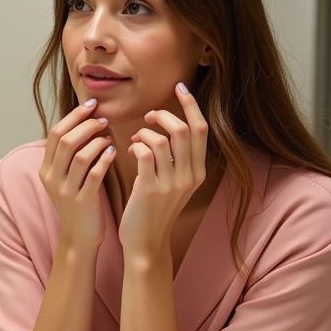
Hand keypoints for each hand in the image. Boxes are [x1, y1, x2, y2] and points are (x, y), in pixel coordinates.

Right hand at [39, 98, 116, 250]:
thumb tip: (88, 121)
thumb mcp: (66, 177)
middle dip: (86, 125)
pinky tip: (113, 152)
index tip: (91, 105)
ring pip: (80, 156)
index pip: (55, 133)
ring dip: (97, 141)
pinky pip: (94, 174)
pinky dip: (104, 159)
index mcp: (46, 169)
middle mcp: (52, 178)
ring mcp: (66, 190)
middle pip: (66, 140)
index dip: (73, 116)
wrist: (79, 237)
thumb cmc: (79, 201)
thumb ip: (71, 153)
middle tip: (103, 119)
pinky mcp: (82, 200)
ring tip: (109, 136)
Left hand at [118, 82, 207, 260]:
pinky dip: (135, 144)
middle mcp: (189, 175)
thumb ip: (176, 158)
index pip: (201, 129)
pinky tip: (129, 149)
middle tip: (149, 115)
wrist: (146, 243)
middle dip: (165, 114)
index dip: (191, 105)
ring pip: (161, 139)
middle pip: (184, 129)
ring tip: (135, 137)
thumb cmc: (154, 209)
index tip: (180, 88)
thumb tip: (169, 127)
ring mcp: (171, 183)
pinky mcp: (151, 189)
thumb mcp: (174, 183)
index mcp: (198, 171)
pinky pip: (144, 153)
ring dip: (144, 131)